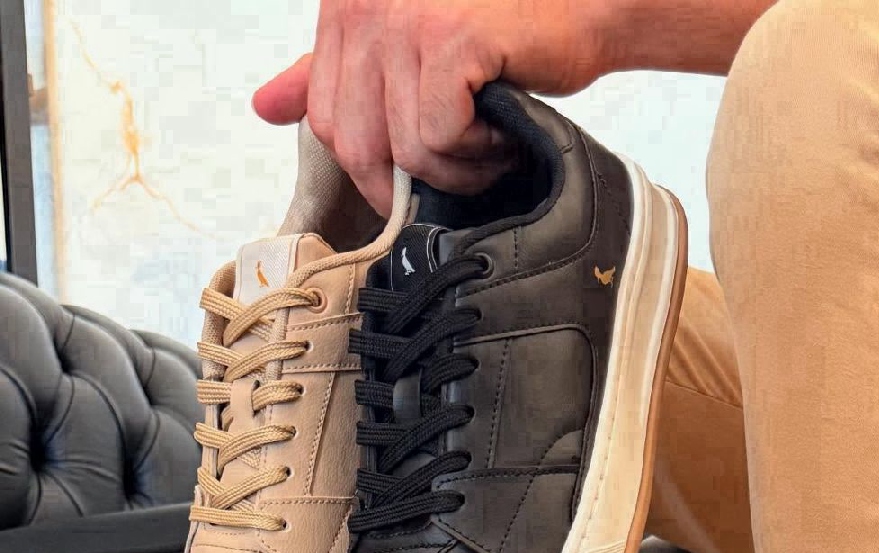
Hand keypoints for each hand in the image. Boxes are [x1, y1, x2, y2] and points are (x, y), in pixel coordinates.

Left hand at [253, 0, 618, 213]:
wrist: (582, 10)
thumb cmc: (501, 33)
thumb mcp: (405, 51)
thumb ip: (334, 73)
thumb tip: (265, 106)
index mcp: (345, 5)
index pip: (324, 121)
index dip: (374, 164)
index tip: (419, 164)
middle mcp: (364, 4)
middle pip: (356, 146)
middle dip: (414, 177)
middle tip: (462, 157)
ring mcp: (404, 19)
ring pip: (405, 151)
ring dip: (458, 166)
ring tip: (489, 136)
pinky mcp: (448, 39)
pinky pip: (440, 139)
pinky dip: (480, 150)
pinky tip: (502, 123)